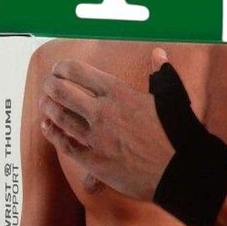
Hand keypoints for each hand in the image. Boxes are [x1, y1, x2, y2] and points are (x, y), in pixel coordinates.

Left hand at [38, 49, 174, 201]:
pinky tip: (47, 128)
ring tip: (44, 103)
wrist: (181, 170)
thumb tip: (159, 55)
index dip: (63, 68)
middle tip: (48, 85)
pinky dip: (53, 135)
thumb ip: (160, 74)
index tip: (59, 70)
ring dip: (48, 108)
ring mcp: (97, 138)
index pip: (79, 72)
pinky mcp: (95, 162)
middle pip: (62, 92)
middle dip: (50, 86)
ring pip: (61, 118)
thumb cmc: (178, 134)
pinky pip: (66, 145)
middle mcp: (103, 113)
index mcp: (119, 93)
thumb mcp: (171, 96)